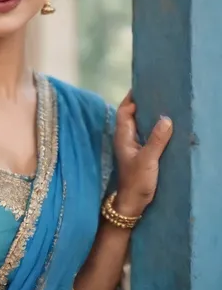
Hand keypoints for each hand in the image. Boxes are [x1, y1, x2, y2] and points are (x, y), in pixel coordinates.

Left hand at [113, 91, 172, 216]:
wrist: (132, 204)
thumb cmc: (136, 181)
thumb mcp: (148, 159)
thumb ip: (157, 140)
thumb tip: (166, 118)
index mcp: (123, 136)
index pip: (124, 110)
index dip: (132, 98)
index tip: (143, 86)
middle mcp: (126, 138)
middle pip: (131, 115)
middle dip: (141, 103)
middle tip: (157, 92)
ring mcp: (132, 146)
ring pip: (139, 125)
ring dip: (148, 115)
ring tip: (164, 105)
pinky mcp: (140, 154)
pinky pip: (146, 135)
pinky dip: (153, 128)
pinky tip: (165, 127)